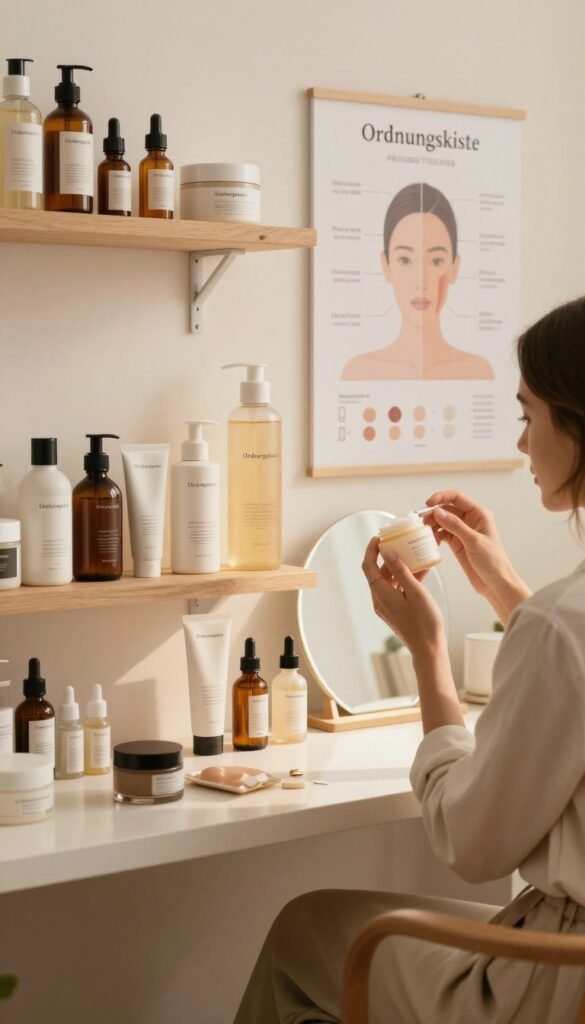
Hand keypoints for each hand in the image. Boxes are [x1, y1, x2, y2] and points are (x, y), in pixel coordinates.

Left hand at [362, 536, 444, 655]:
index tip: (379, 538)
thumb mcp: (415, 592)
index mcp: (381, 593)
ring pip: (389, 581)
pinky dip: (404, 580)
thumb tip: (388, 553)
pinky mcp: (395, 611)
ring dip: (399, 568)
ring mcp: (386, 607)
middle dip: (387, 557)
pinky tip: (421, 572)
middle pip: (378, 572)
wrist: (428, 649)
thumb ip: (401, 571)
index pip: (368, 566)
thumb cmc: (424, 622)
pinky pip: (396, 590)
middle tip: (399, 543)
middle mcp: (379, 600)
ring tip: (413, 555)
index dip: (371, 550)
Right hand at [424, 490, 530, 623]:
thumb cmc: (493, 561)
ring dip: (433, 524)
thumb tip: (438, 512)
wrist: (496, 584)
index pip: (457, 498)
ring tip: (423, 532)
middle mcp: (470, 520)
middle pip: (447, 509)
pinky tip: (431, 540)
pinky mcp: (457, 543)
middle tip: (421, 521)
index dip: (441, 497)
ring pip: (443, 521)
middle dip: (434, 513)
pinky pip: (443, 534)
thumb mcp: (473, 541)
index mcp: (479, 514)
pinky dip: (435, 535)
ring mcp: (463, 532)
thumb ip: (455, 525)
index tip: (427, 504)